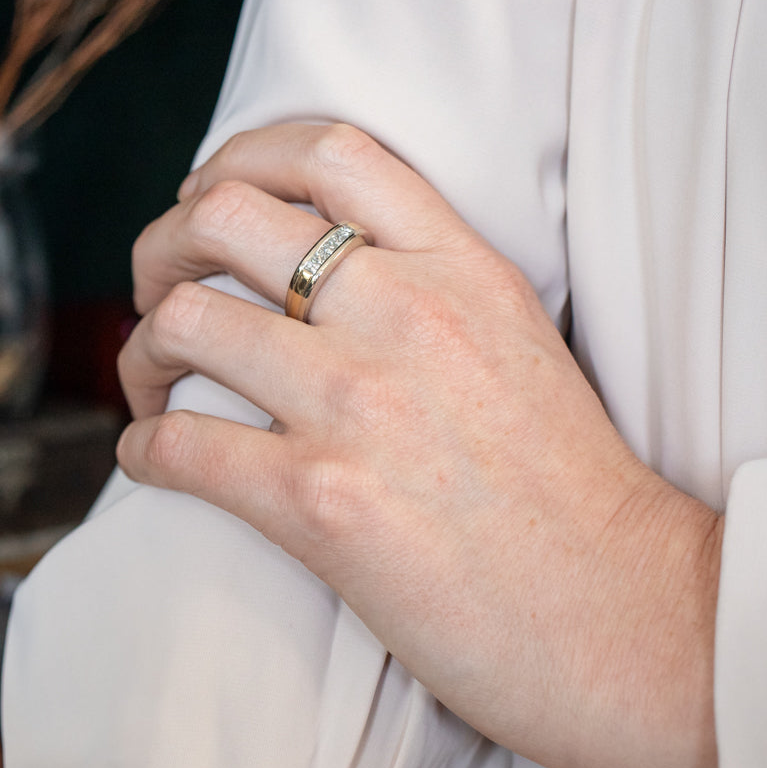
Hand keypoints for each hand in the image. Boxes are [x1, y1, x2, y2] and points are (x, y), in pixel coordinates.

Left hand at [117, 123, 724, 767]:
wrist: (622, 613)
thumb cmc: (577, 495)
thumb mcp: (522, 345)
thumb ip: (438, 291)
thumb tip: (336, 280)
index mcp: (463, 270)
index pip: (329, 154)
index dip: (242, 158)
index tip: (212, 199)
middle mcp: (406, 315)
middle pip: (226, 218)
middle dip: (166, 248)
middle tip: (163, 293)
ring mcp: (360, 404)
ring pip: (186, 324)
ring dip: (143, 353)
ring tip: (154, 389)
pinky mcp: (321, 502)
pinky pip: (180, 446)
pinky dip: (143, 450)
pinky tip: (155, 463)